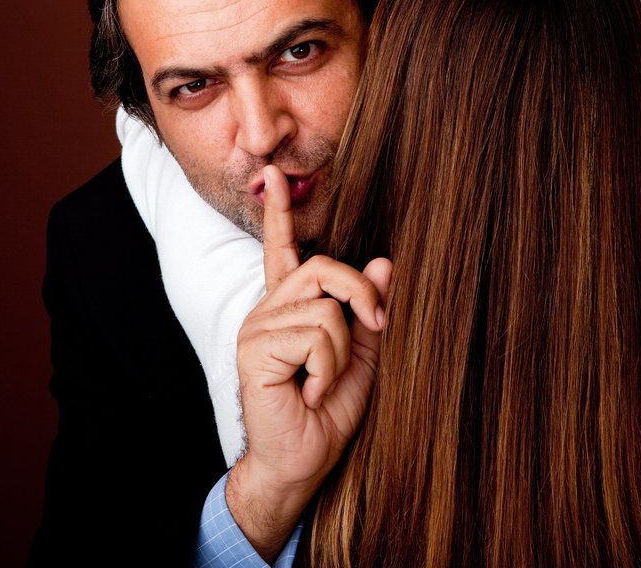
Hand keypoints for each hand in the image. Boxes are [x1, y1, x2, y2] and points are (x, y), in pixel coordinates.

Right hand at [226, 164, 389, 559]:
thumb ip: (368, 311)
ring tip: (321, 382)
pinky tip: (307, 391)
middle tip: (376, 329)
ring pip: (327, 309)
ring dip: (341, 353)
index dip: (280, 214)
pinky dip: (326, 368)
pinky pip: (316, 335)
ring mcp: (257, 328)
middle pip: (322, 268)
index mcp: (288, 309)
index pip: (282, 251)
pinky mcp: (255, 348)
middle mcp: (268, 311)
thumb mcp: (360, 358)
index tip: (274, 176)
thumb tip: (385, 262)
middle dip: (361, 296)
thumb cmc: (326, 414)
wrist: (301, 462)